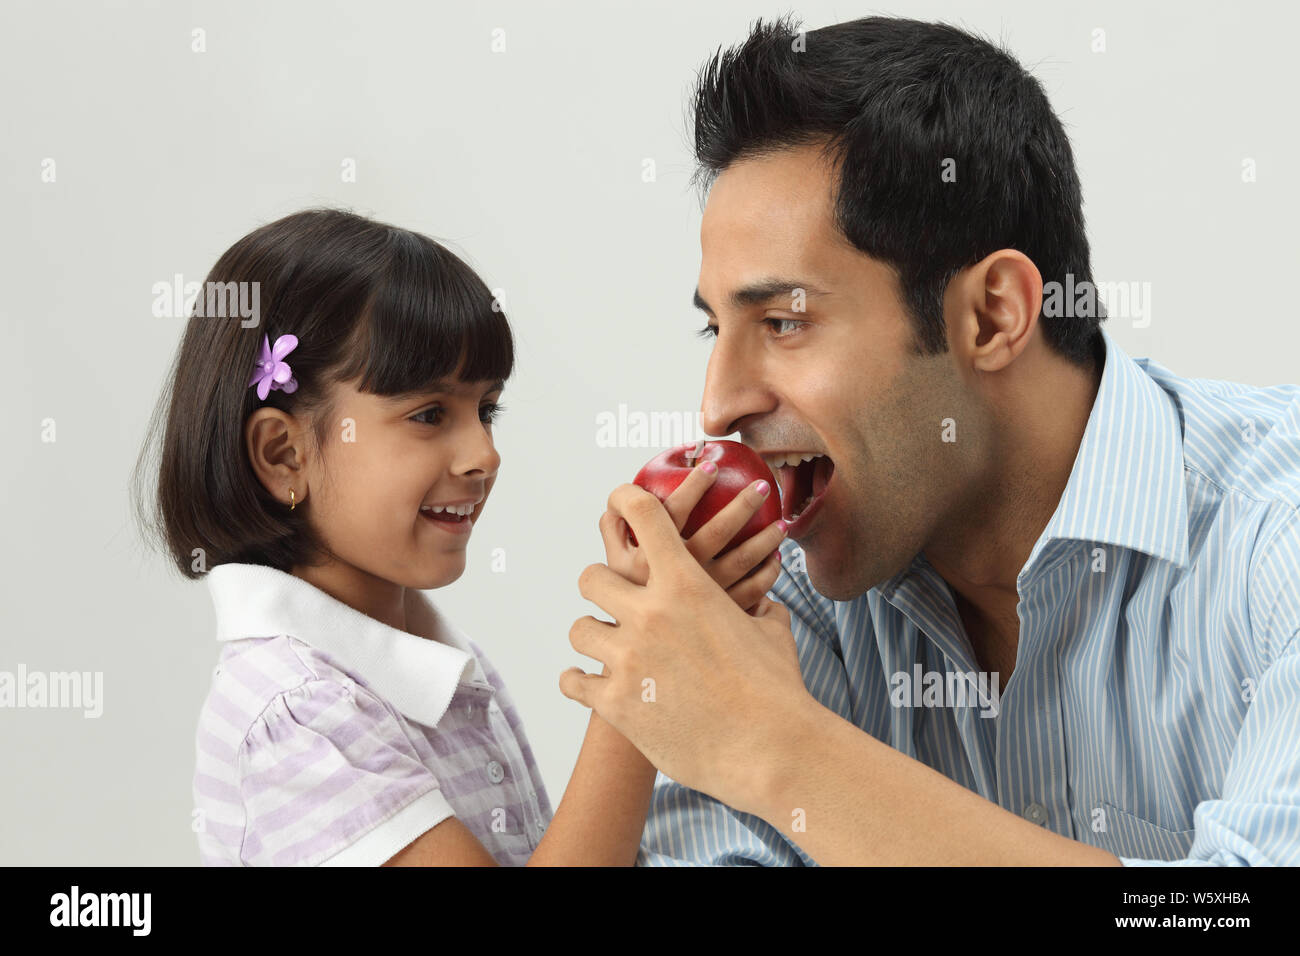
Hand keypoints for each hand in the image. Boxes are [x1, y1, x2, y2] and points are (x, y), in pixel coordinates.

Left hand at [564, 484, 813, 813]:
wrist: (771, 749)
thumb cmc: (779, 691)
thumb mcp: (771, 632)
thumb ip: (757, 606)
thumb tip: (761, 601)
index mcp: (687, 585)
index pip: (643, 517)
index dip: (624, 500)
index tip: (617, 500)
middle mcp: (650, 614)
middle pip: (591, 577)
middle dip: (601, 587)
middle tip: (613, 601)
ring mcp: (628, 658)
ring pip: (579, 628)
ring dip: (594, 636)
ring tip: (607, 647)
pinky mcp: (615, 703)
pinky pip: (573, 680)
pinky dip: (579, 682)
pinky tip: (587, 684)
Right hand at [598, 466, 786, 613]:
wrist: (644, 671)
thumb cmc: (627, 611)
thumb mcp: (611, 573)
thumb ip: (614, 534)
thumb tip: (619, 501)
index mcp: (647, 561)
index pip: (670, 513)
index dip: (692, 485)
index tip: (709, 462)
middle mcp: (678, 579)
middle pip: (717, 531)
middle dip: (743, 503)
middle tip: (763, 485)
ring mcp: (704, 601)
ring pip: (744, 560)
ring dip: (766, 537)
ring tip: (781, 522)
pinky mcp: (724, 620)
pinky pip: (756, 590)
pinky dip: (769, 573)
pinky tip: (775, 559)